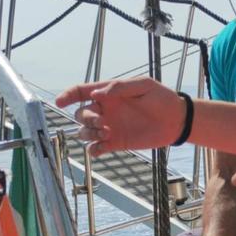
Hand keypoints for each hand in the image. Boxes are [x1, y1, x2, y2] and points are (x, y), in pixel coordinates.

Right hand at [55, 77, 185, 156]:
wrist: (176, 119)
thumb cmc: (161, 98)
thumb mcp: (143, 85)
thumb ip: (119, 88)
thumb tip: (96, 95)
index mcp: (109, 93)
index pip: (82, 92)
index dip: (68, 95)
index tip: (60, 102)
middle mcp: (106, 110)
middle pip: (80, 114)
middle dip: (86, 118)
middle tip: (103, 122)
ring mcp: (109, 127)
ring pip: (84, 132)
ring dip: (89, 134)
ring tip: (108, 133)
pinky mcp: (115, 143)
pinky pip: (95, 149)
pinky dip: (93, 150)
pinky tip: (103, 146)